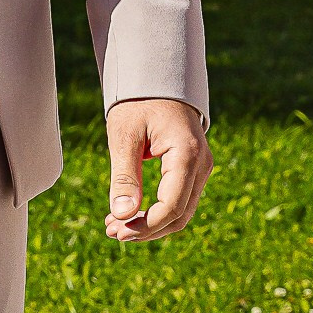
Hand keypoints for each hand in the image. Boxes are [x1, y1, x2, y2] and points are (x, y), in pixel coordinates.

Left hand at [105, 96, 210, 241]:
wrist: (158, 80)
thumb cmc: (139, 103)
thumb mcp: (125, 136)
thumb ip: (124, 176)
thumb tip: (123, 215)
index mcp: (187, 154)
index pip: (172, 206)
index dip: (146, 225)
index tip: (116, 230)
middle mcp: (201, 164)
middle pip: (180, 215)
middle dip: (146, 230)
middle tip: (111, 232)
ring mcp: (201, 168)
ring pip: (181, 212)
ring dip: (150, 225)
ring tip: (115, 226)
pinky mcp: (193, 170)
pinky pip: (179, 200)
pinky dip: (156, 212)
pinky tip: (129, 214)